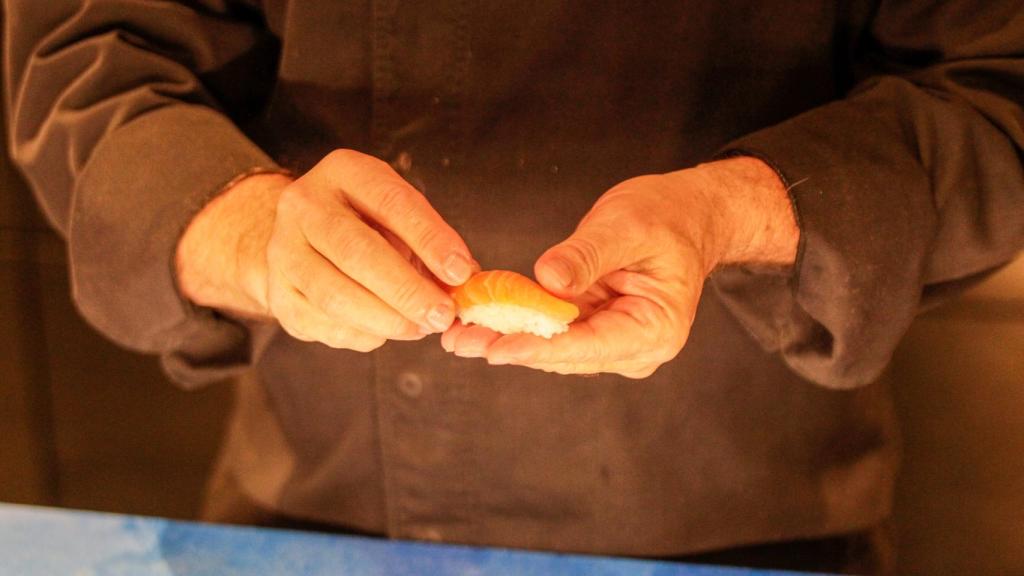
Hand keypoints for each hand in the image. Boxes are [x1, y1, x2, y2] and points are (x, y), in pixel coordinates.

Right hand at [177, 149, 477, 350]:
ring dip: (386, 319)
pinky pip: (323, 323)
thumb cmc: (366, 222)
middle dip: (406, 290)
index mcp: (343, 172)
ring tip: (420, 328)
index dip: (429, 239)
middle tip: (441, 314)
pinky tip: (389, 332)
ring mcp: (283, 251)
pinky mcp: (278, 294)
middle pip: (356, 251)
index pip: (390, 203)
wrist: (301, 236)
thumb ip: (430, 242)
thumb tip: (465, 282)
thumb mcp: (398, 213)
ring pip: (334, 295)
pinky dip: (363, 334)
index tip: (460, 272)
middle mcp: (303, 206)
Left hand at [441, 157, 797, 377]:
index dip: (536, 348)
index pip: (586, 346)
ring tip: (456, 333)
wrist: (686, 215)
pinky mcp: (597, 329)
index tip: (493, 349)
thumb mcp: (627, 226)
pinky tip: (479, 318)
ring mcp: (615, 341)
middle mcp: (636, 347)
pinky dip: (517, 323)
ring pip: (551, 347)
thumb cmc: (666, 217)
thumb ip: (587, 255)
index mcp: (654, 329)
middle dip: (508, 346)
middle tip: (456, 340)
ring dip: (505, 338)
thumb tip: (548, 279)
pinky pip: (552, 331)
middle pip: (562, 354)